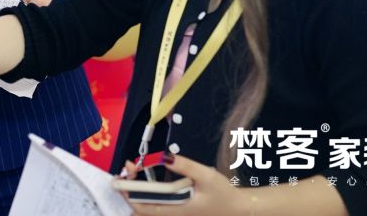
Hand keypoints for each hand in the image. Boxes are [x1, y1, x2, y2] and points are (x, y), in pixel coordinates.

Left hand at [120, 155, 241, 215]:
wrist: (237, 209)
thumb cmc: (223, 194)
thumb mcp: (206, 176)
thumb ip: (186, 166)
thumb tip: (165, 157)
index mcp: (176, 210)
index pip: (142, 207)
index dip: (130, 191)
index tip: (129, 171)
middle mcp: (171, 215)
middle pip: (141, 206)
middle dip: (131, 186)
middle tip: (132, 166)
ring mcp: (173, 214)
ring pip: (146, 205)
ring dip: (138, 188)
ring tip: (137, 169)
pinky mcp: (176, 210)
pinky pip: (155, 204)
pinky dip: (147, 192)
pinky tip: (148, 177)